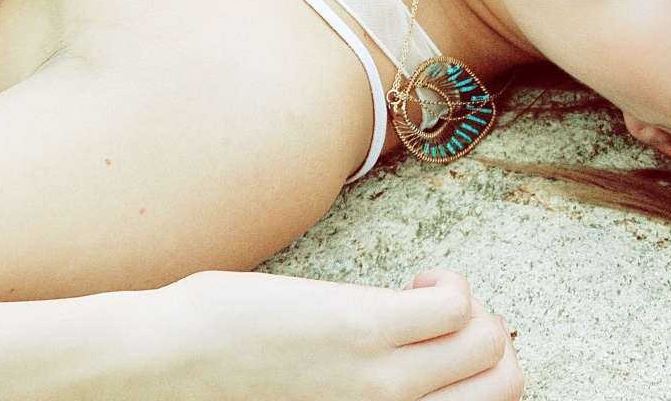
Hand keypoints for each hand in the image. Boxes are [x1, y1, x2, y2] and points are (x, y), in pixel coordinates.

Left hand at [150, 268, 521, 400]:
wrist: (166, 369)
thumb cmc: (229, 389)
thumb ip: (364, 392)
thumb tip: (404, 367)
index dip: (483, 373)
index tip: (448, 349)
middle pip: (504, 380)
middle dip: (490, 339)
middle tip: (447, 320)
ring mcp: (383, 376)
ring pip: (490, 339)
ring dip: (472, 307)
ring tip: (426, 295)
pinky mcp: (364, 328)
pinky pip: (452, 302)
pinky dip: (448, 282)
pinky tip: (411, 280)